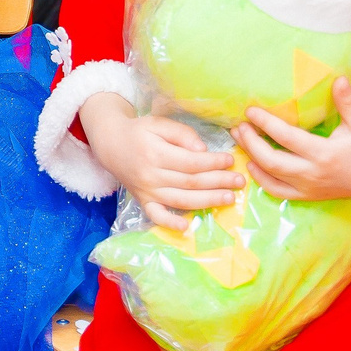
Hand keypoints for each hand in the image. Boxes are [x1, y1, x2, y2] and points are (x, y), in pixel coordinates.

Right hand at [78, 95, 241, 231]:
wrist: (111, 144)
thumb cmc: (139, 132)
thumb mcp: (158, 123)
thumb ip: (181, 134)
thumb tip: (202, 150)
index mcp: (155, 153)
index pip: (191, 162)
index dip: (213, 163)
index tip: (230, 160)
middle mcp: (150, 175)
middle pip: (191, 182)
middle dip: (219, 182)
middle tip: (239, 181)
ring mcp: (147, 191)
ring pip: (181, 199)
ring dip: (208, 201)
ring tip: (230, 198)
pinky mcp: (143, 200)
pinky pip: (156, 215)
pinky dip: (169, 223)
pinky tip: (186, 227)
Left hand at [233, 78, 350, 201]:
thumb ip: (347, 102)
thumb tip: (338, 79)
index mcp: (325, 153)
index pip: (287, 138)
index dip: (266, 124)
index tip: (250, 111)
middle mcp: (313, 173)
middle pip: (271, 160)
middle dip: (251, 142)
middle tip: (238, 126)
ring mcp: (308, 188)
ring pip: (270, 176)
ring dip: (250, 157)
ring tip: (238, 138)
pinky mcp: (307, 196)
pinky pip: (277, 191)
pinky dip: (260, 179)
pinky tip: (250, 163)